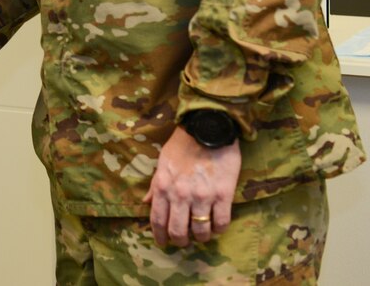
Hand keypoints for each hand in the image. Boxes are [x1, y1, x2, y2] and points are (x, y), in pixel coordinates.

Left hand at [142, 126, 241, 246]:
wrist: (208, 127)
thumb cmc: (182, 144)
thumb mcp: (162, 162)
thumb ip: (154, 185)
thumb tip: (145, 203)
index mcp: (163, 186)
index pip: (157, 220)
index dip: (160, 236)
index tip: (163, 242)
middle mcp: (180, 195)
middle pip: (178, 231)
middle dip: (180, 240)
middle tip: (184, 240)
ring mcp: (202, 196)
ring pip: (201, 231)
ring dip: (201, 237)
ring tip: (202, 234)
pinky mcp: (223, 195)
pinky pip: (221, 223)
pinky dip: (219, 229)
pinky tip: (217, 226)